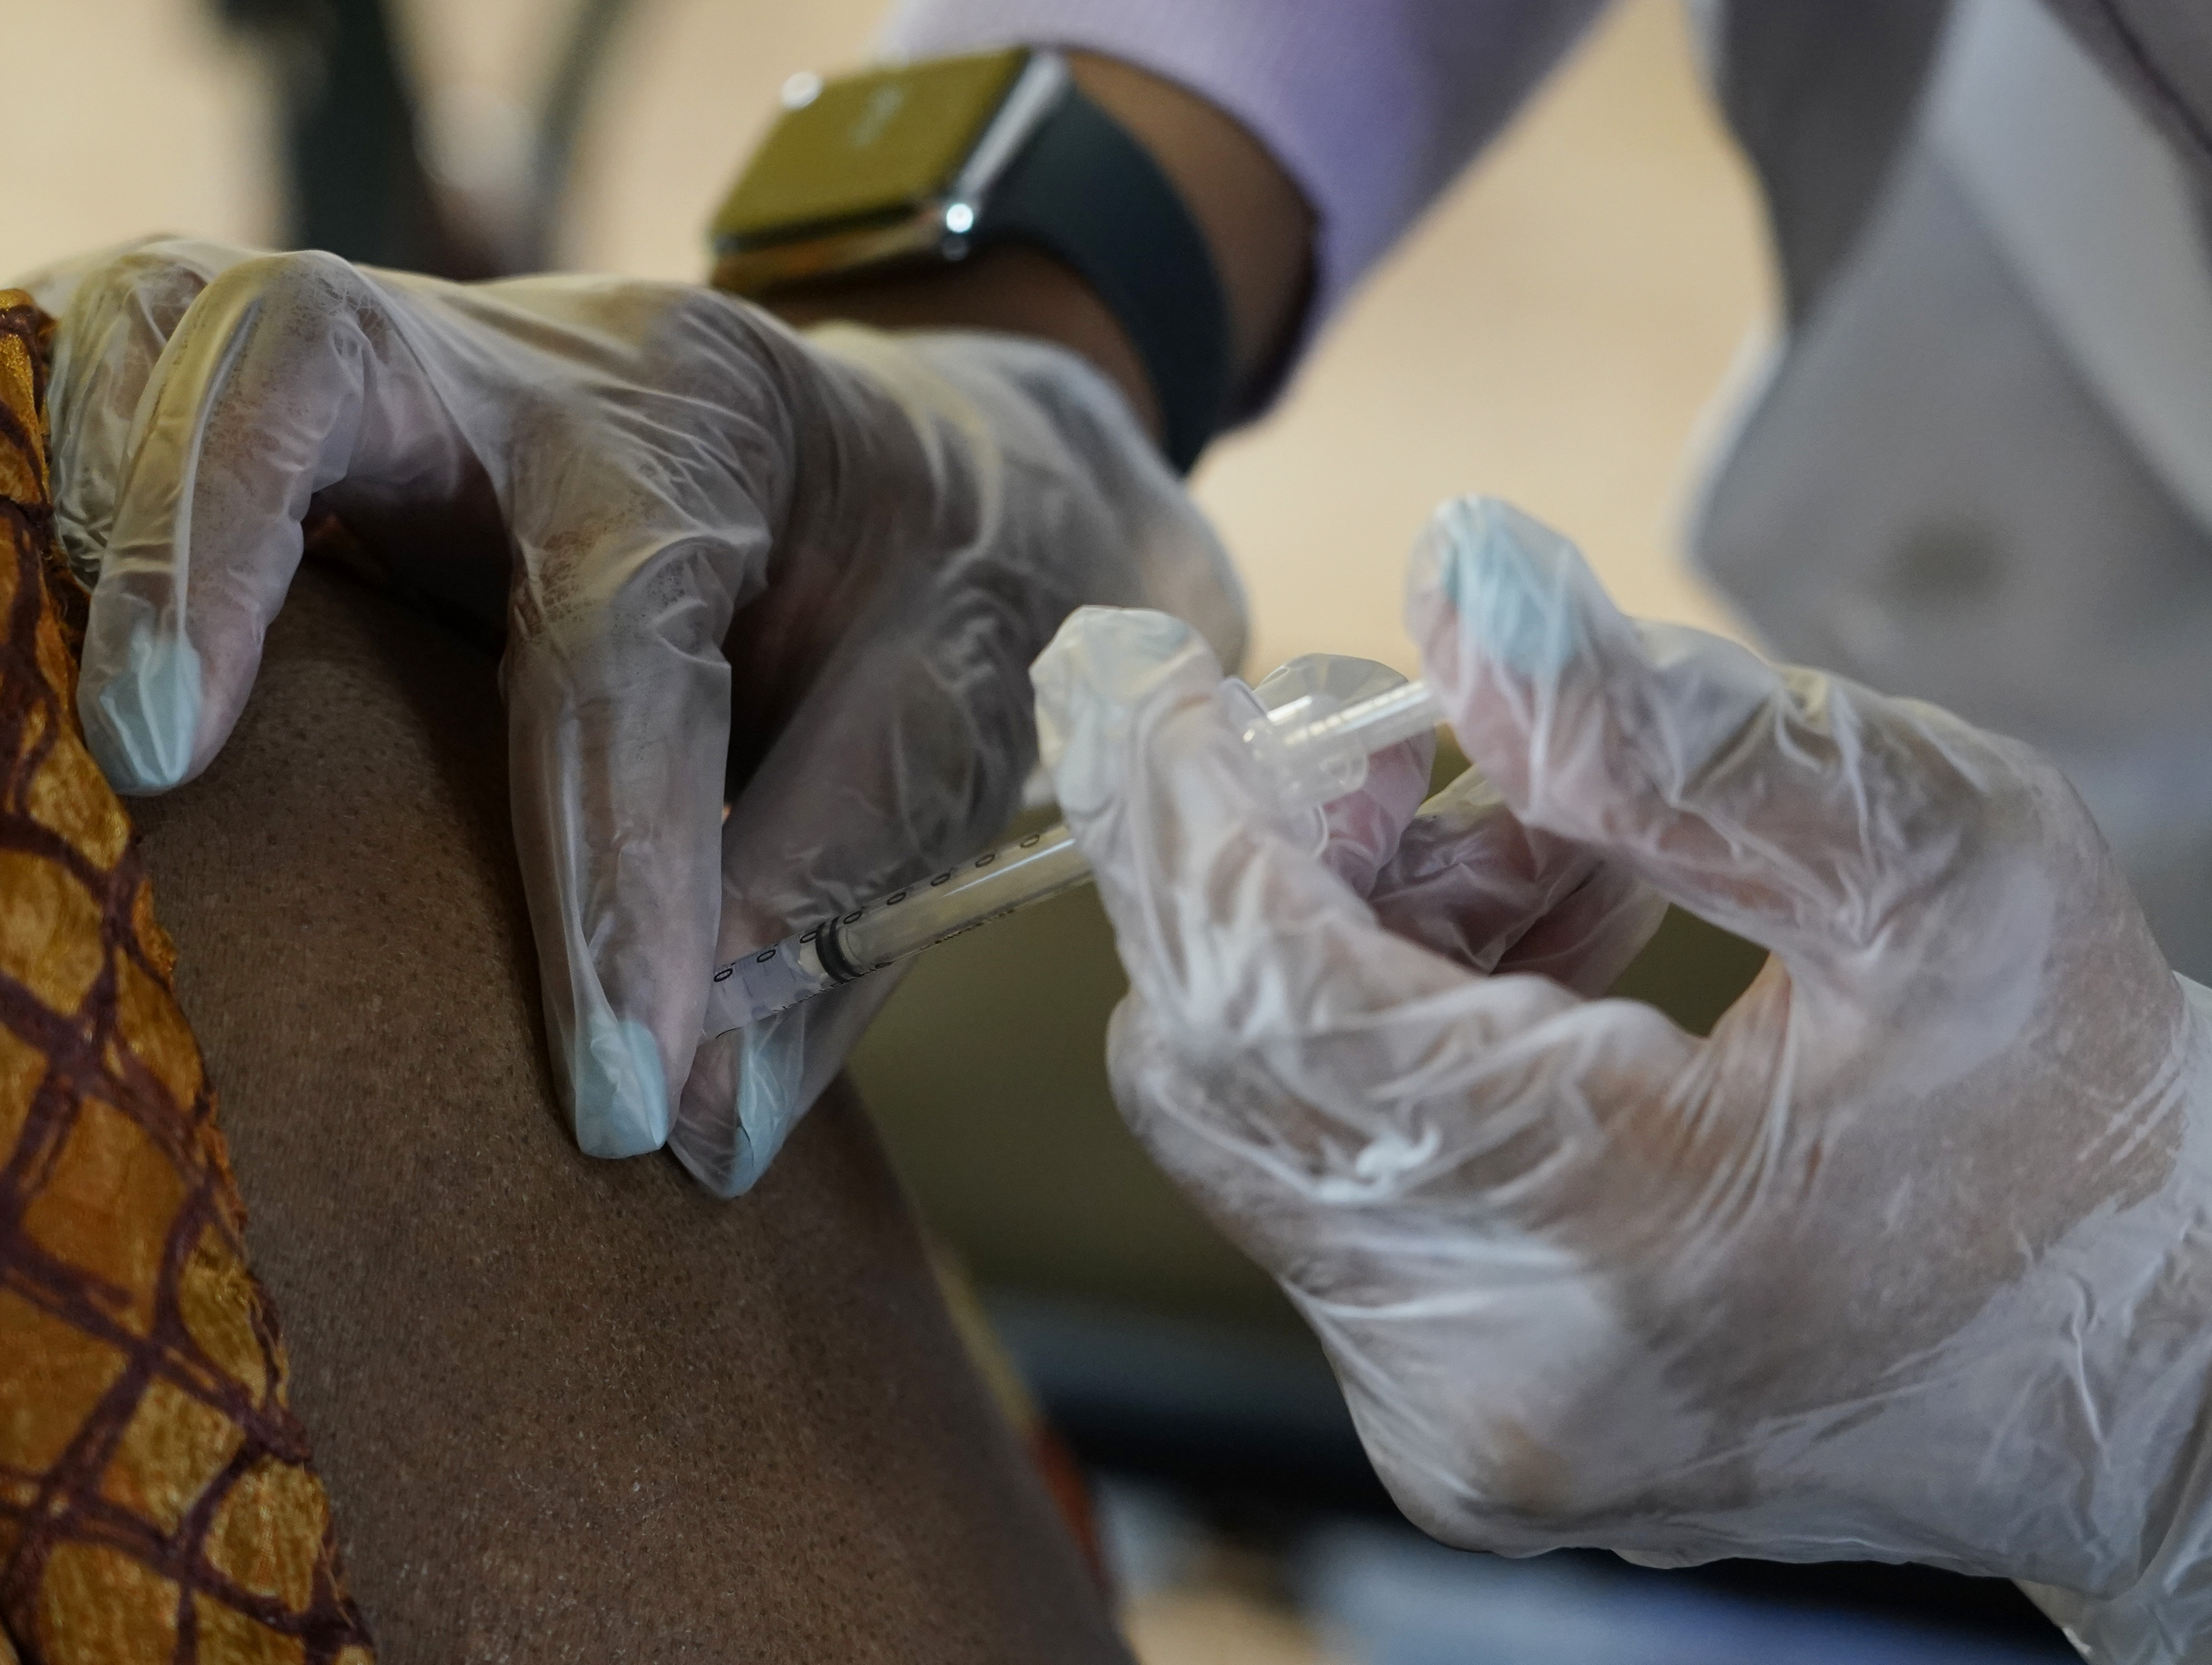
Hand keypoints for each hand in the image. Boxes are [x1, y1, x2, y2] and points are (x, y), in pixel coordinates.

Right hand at [34, 240, 1242, 1193]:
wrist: (930, 457)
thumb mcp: (962, 716)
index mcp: (710, 422)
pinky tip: (34, 637)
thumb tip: (695, 1124)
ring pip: (170, 334)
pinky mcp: (317, 419)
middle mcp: (528, 359)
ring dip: (85, 502)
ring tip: (50, 719)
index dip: (611, 872)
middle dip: (202, 546)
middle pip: (300, 356)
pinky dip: (64, 491)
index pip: (618, 634)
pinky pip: (138, 393)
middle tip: (163, 765)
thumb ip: (837, 898)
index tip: (625, 1099)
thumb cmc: (940, 586)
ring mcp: (399, 367)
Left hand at [1033, 497, 2211, 1662]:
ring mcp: (1455, 1421)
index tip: (1133, 677)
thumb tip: (1453, 575)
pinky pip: (1324, 1191)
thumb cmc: (2079, 1112)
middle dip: (1267, 868)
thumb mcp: (1930, 854)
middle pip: (1216, 1060)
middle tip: (1407, 751)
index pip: (1263, 992)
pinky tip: (1544, 969)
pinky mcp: (1454, 1427)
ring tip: (1549, 861)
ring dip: (1347, 951)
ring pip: (1255, 1121)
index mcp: (1607, 1230)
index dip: (1174, 811)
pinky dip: (1386, 1049)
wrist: (2159, 1376)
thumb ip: (1666, 721)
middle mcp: (1485, 1367)